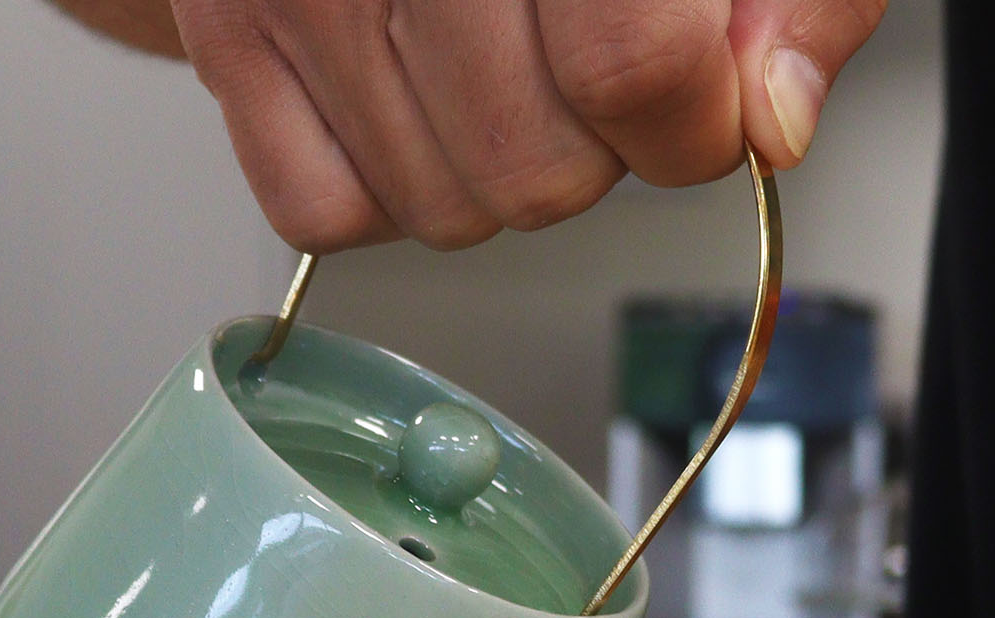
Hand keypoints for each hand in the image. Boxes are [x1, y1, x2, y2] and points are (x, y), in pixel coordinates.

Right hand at [77, 0, 885, 251]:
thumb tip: (769, 121)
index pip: (633, 65)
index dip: (694, 124)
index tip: (706, 103)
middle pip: (537, 174)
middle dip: (595, 149)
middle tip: (585, 55)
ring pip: (443, 211)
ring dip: (496, 166)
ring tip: (497, 56)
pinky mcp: (224, 30)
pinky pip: (327, 211)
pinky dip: (385, 181)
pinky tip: (414, 90)